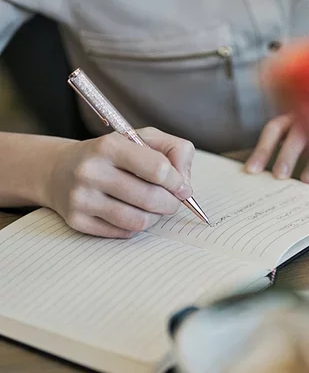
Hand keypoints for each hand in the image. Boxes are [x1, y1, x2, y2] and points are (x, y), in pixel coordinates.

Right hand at [44, 127, 194, 237]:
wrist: (59, 170)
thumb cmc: (113, 154)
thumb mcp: (143, 139)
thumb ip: (175, 151)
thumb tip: (185, 184)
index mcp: (109, 145)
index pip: (159, 169)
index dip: (178, 182)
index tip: (182, 187)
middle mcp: (91, 171)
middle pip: (151, 198)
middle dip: (171, 203)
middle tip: (173, 201)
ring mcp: (81, 198)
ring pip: (138, 220)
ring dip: (156, 218)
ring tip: (155, 208)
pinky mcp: (77, 221)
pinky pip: (123, 233)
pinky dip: (136, 226)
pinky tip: (132, 213)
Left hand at [244, 115, 308, 183]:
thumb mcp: (303, 127)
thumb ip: (286, 142)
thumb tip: (262, 169)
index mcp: (296, 115)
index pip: (274, 129)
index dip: (262, 150)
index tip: (252, 171)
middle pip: (297, 136)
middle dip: (287, 157)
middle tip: (279, 176)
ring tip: (307, 180)